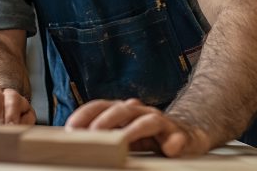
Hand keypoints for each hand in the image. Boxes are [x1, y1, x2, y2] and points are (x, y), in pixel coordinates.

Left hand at [65, 98, 211, 156]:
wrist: (187, 132)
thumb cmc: (147, 135)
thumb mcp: (123, 134)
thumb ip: (105, 135)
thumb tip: (75, 144)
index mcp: (122, 110)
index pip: (100, 106)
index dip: (84, 115)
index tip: (69, 128)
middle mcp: (139, 112)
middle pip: (120, 111)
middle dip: (104, 121)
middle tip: (91, 134)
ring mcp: (160, 122)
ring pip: (147, 121)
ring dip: (134, 130)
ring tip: (122, 141)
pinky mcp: (180, 135)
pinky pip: (177, 138)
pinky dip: (173, 143)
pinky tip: (169, 150)